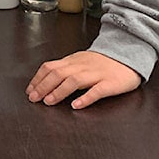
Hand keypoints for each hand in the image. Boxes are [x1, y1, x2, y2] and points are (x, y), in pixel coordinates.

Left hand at [25, 50, 140, 109]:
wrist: (129, 53)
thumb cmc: (103, 62)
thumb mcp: (80, 61)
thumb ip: (65, 69)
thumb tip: (44, 80)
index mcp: (73, 61)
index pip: (51, 67)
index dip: (38, 79)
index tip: (29, 91)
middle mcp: (82, 66)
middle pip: (59, 74)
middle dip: (44, 86)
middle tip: (34, 98)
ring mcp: (97, 74)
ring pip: (74, 80)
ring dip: (59, 91)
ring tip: (49, 101)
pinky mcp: (110, 83)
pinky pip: (97, 90)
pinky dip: (85, 98)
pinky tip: (76, 105)